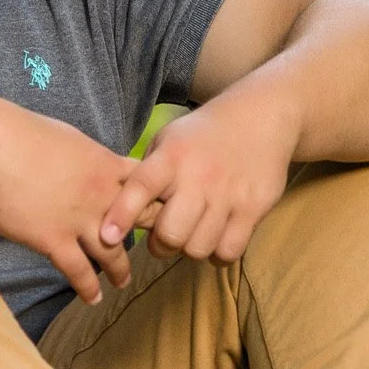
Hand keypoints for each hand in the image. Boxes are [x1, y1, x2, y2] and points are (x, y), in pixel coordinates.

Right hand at [0, 99, 137, 302]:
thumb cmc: (20, 133)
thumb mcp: (69, 138)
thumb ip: (86, 158)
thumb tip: (87, 163)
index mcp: (106, 165)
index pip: (147, 186)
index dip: (157, 199)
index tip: (164, 212)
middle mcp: (102, 194)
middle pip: (141, 221)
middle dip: (152, 237)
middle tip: (156, 250)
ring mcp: (79, 219)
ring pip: (113, 254)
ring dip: (120, 271)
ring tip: (122, 281)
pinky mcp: (53, 239)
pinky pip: (79, 271)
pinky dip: (88, 288)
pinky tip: (92, 298)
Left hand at [98, 85, 299, 263]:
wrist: (261, 116)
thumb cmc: (203, 136)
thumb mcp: (168, 140)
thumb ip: (146, 174)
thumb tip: (117, 214)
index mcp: (172, 157)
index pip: (142, 187)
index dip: (122, 214)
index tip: (107, 236)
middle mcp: (199, 176)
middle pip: (171, 234)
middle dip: (162, 244)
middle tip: (165, 236)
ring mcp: (229, 194)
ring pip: (198, 248)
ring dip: (191, 247)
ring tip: (194, 232)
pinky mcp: (254, 208)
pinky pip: (228, 251)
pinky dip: (218, 252)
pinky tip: (217, 236)